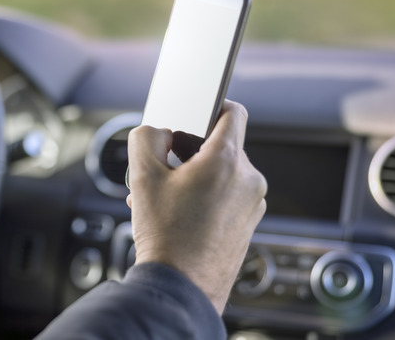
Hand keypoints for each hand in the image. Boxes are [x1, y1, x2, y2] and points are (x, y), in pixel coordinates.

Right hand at [126, 100, 266, 313]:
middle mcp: (248, 180)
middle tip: (161, 164)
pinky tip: (177, 212)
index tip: (191, 113)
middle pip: (221, 144)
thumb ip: (146, 138)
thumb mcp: (142, 177)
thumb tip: (157, 131)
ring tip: (162, 195)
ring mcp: (251, 204)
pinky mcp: (248, 224)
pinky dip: (204, 195)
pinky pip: (227, 196)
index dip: (209, 105)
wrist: (181, 288)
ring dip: (192, 175)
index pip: (231, 112)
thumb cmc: (166, 237)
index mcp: (227, 161)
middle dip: (188, 150)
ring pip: (222, 172)